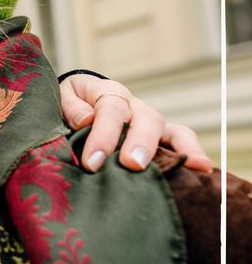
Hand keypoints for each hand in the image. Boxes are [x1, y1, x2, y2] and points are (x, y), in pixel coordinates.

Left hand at [58, 74, 213, 173]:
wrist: (76, 102)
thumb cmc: (68, 104)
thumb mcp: (60, 97)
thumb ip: (69, 106)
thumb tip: (86, 120)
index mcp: (106, 92)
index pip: (110, 110)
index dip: (103, 135)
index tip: (92, 163)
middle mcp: (133, 106)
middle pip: (146, 119)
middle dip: (140, 142)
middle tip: (132, 165)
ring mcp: (149, 122)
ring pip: (171, 130)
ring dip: (180, 148)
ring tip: (190, 168)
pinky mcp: (159, 137)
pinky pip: (181, 141)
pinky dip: (192, 154)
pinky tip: (203, 171)